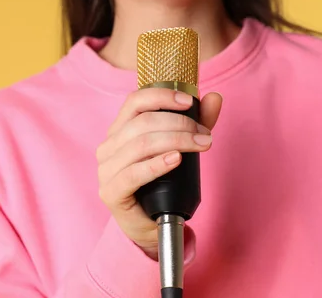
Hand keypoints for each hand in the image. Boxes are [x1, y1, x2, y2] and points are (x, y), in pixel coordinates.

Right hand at [96, 88, 221, 259]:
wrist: (150, 226)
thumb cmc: (161, 184)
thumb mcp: (180, 148)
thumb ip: (195, 123)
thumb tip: (214, 98)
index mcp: (119, 130)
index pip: (134, 101)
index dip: (161, 96)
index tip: (188, 101)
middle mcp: (108, 146)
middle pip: (142, 123)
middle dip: (179, 124)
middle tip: (204, 135)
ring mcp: (106, 170)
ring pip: (140, 144)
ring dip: (175, 141)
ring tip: (200, 146)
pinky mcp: (111, 192)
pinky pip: (133, 173)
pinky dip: (156, 164)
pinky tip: (175, 159)